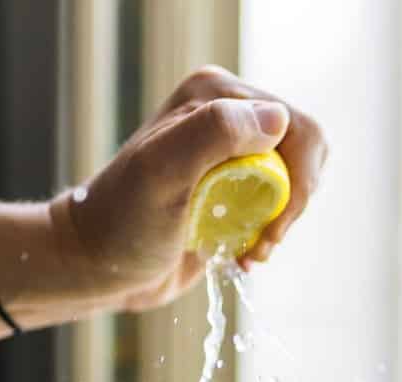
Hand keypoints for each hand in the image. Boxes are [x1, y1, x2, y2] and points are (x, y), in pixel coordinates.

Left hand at [49, 65, 327, 312]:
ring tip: (250, 251)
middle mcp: (227, 116)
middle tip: (262, 241)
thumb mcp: (162, 171)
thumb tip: (279, 119)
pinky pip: (277, 206)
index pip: (294, 127)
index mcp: (215, 95)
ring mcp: (231, 154)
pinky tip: (242, 255)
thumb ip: (216, 132)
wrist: (97, 266)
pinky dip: (269, 236)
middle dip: (292, 204)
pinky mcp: (232, 191)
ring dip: (281, 224)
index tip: (269, 226)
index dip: (296, 181)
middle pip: (304, 153)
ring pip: (295, 182)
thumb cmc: (122, 221)